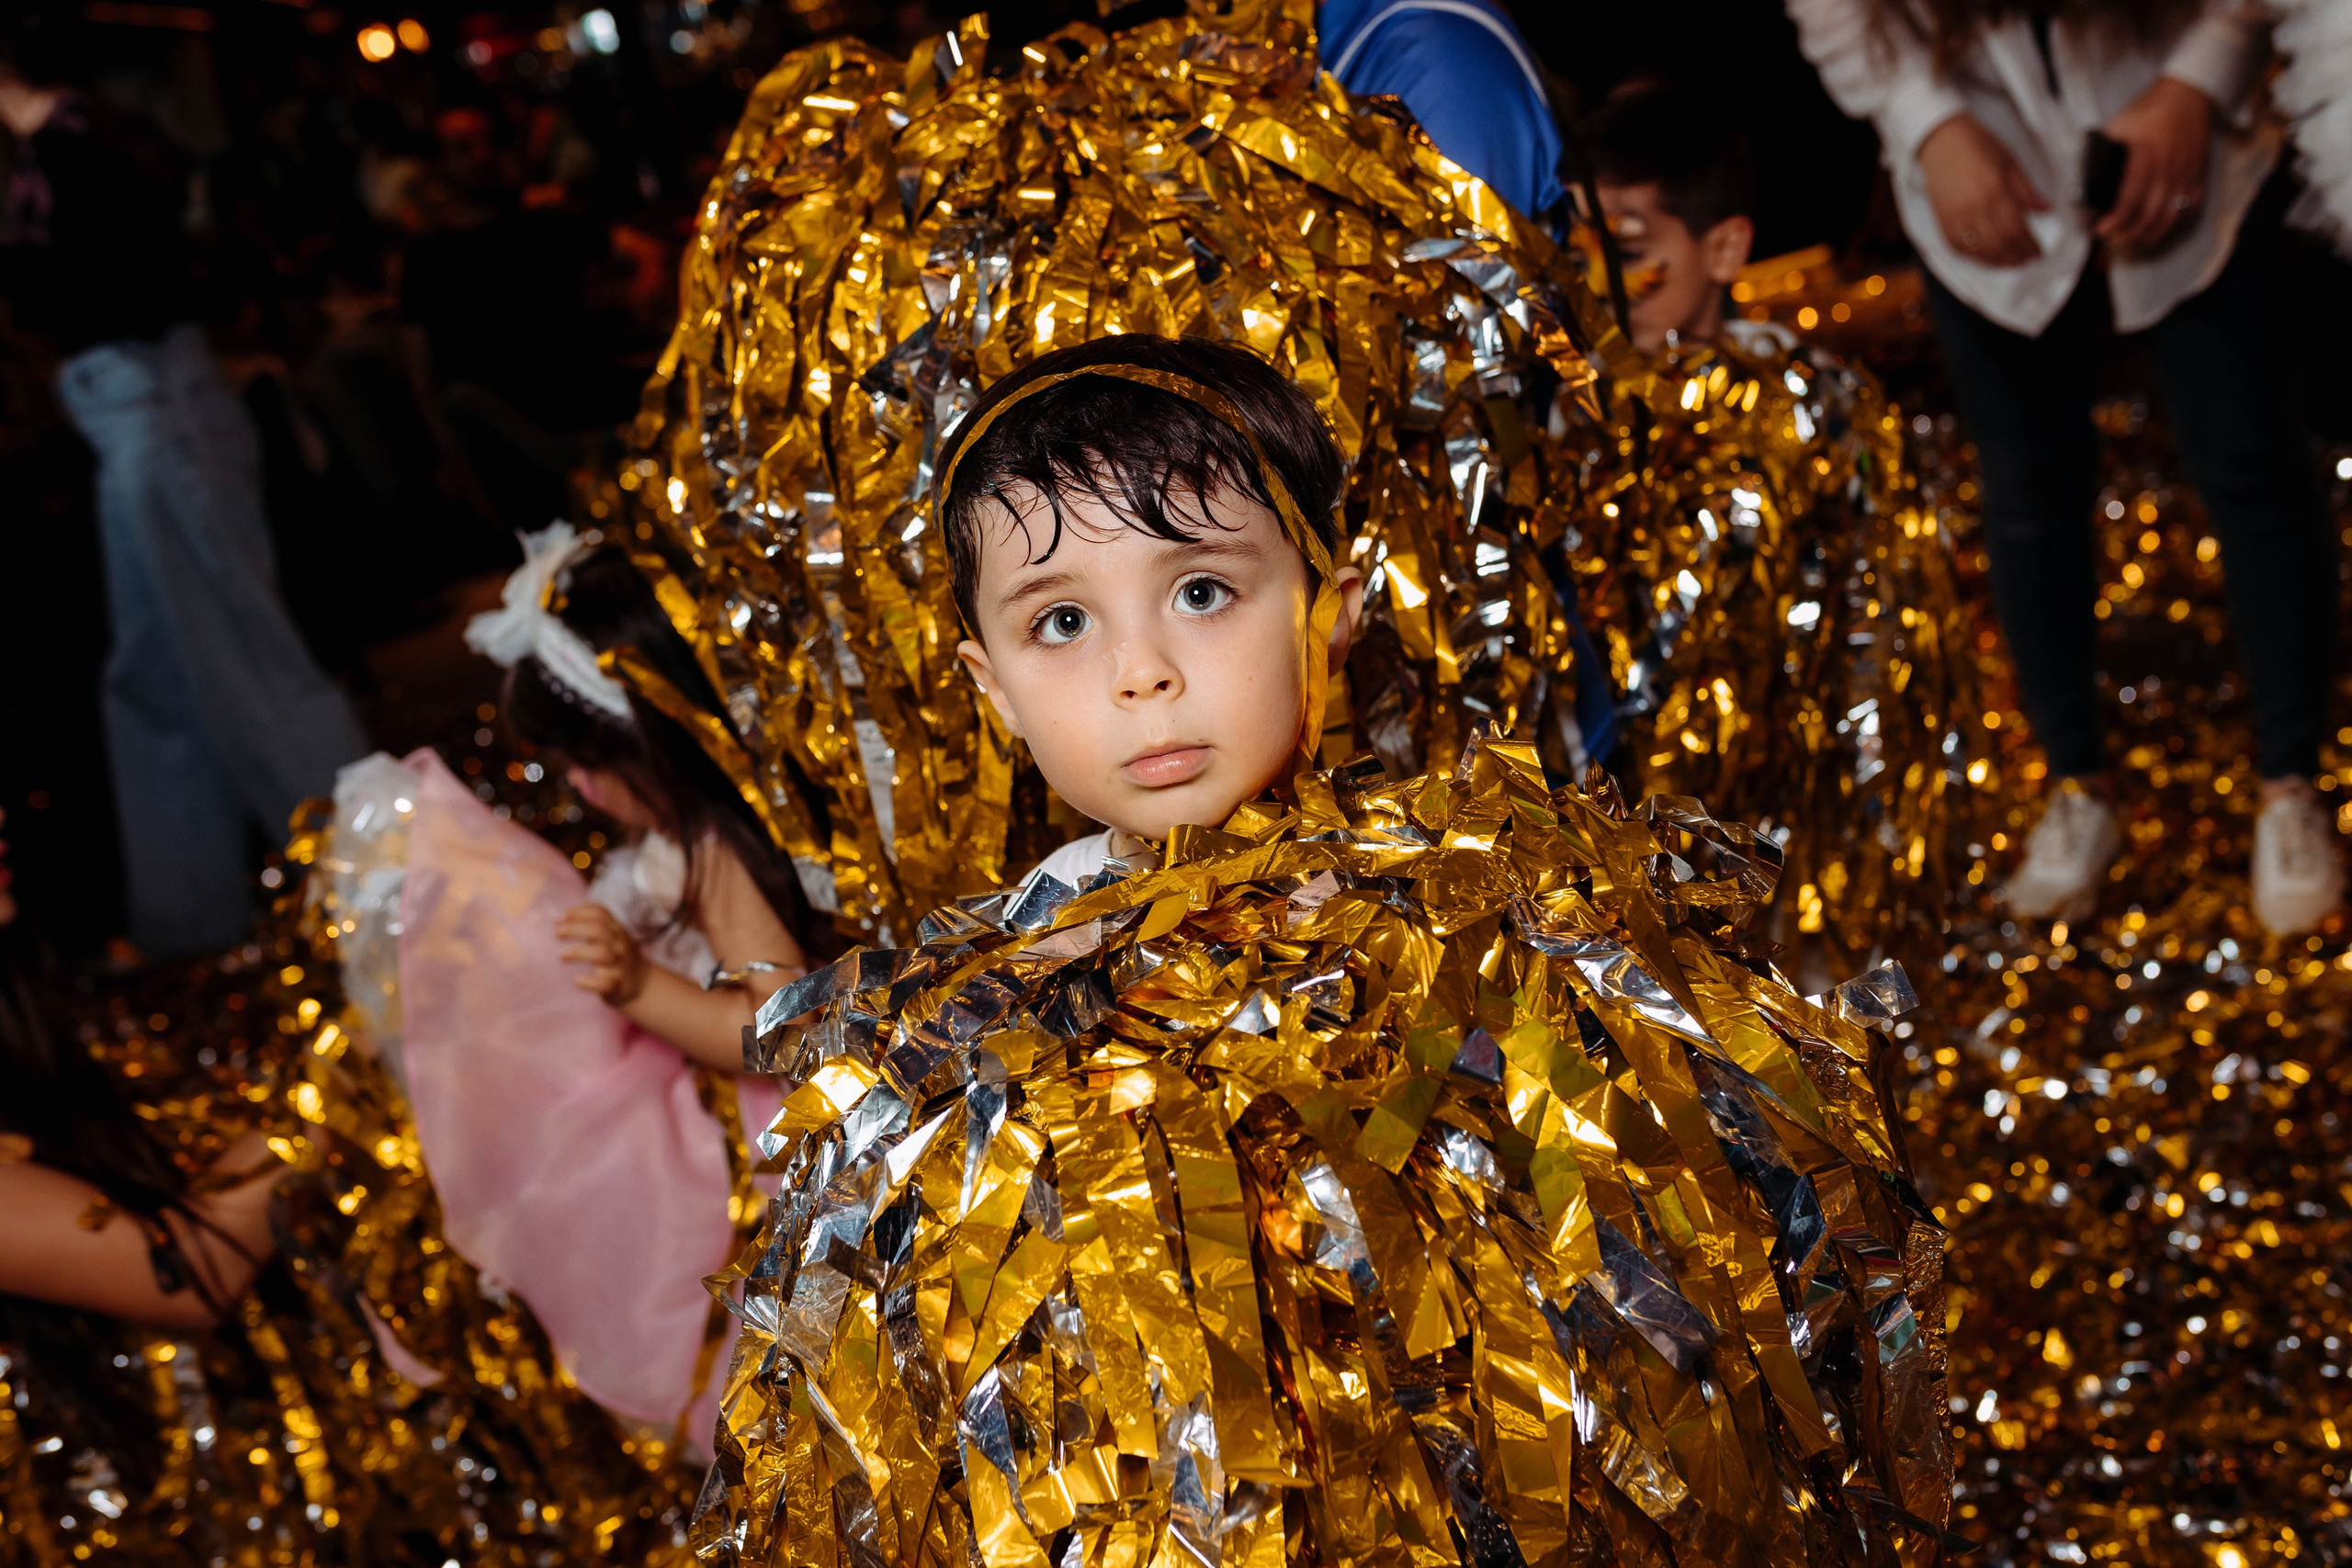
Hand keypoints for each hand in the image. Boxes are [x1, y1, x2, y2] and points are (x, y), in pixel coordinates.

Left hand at [557, 903, 646, 1004]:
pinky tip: (577, 980)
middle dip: (574, 929)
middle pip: (598, 930)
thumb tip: (559, 920)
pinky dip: (589, 982)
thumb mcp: (612, 937)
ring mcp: (620, 965)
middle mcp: (619, 945)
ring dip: (578, 952)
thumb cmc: (616, 957)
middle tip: (557, 934)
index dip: (578, 912)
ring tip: (561, 955)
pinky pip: (604, 984)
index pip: (600, 913)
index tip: (559, 919)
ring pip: (602, 954)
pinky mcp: (617, 986)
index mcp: (616, 930)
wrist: (642, 984)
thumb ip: (593, 927)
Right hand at [1917, 113, 2049, 267]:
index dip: (2029, 246)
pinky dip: (1974, 256)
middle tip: (2027, 259)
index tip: (2039, 251)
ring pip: (1979, 251)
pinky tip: (1985, 257)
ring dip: (1997, 261)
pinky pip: (1958, 247)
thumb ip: (2027, 190)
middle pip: (1999, 244)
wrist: (1941, 139)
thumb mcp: (2010, 162)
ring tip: (2009, 262)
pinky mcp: (1942, 219)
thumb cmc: (1978, 146)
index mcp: (1995, 191)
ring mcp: (1955, 216)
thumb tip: (2045, 210)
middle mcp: (1974, 207)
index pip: (2016, 230)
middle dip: (2016, 257)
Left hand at [2098, 76, 2211, 251]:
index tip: (2100, 230)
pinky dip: (2170, 224)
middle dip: (2127, 234)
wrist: (2187, 96)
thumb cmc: (2148, 112)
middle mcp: (2168, 169)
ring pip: (2168, 218)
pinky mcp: (2198, 177)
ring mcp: (2186, 175)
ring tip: (2128, 241)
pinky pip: (2187, 209)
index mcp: (2145, 156)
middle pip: (2149, 215)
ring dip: (2147, 235)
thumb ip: (2100, 154)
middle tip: (2111, 239)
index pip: (2130, 199)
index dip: (2115, 221)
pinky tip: (2155, 229)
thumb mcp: (2118, 127)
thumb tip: (2079, 183)